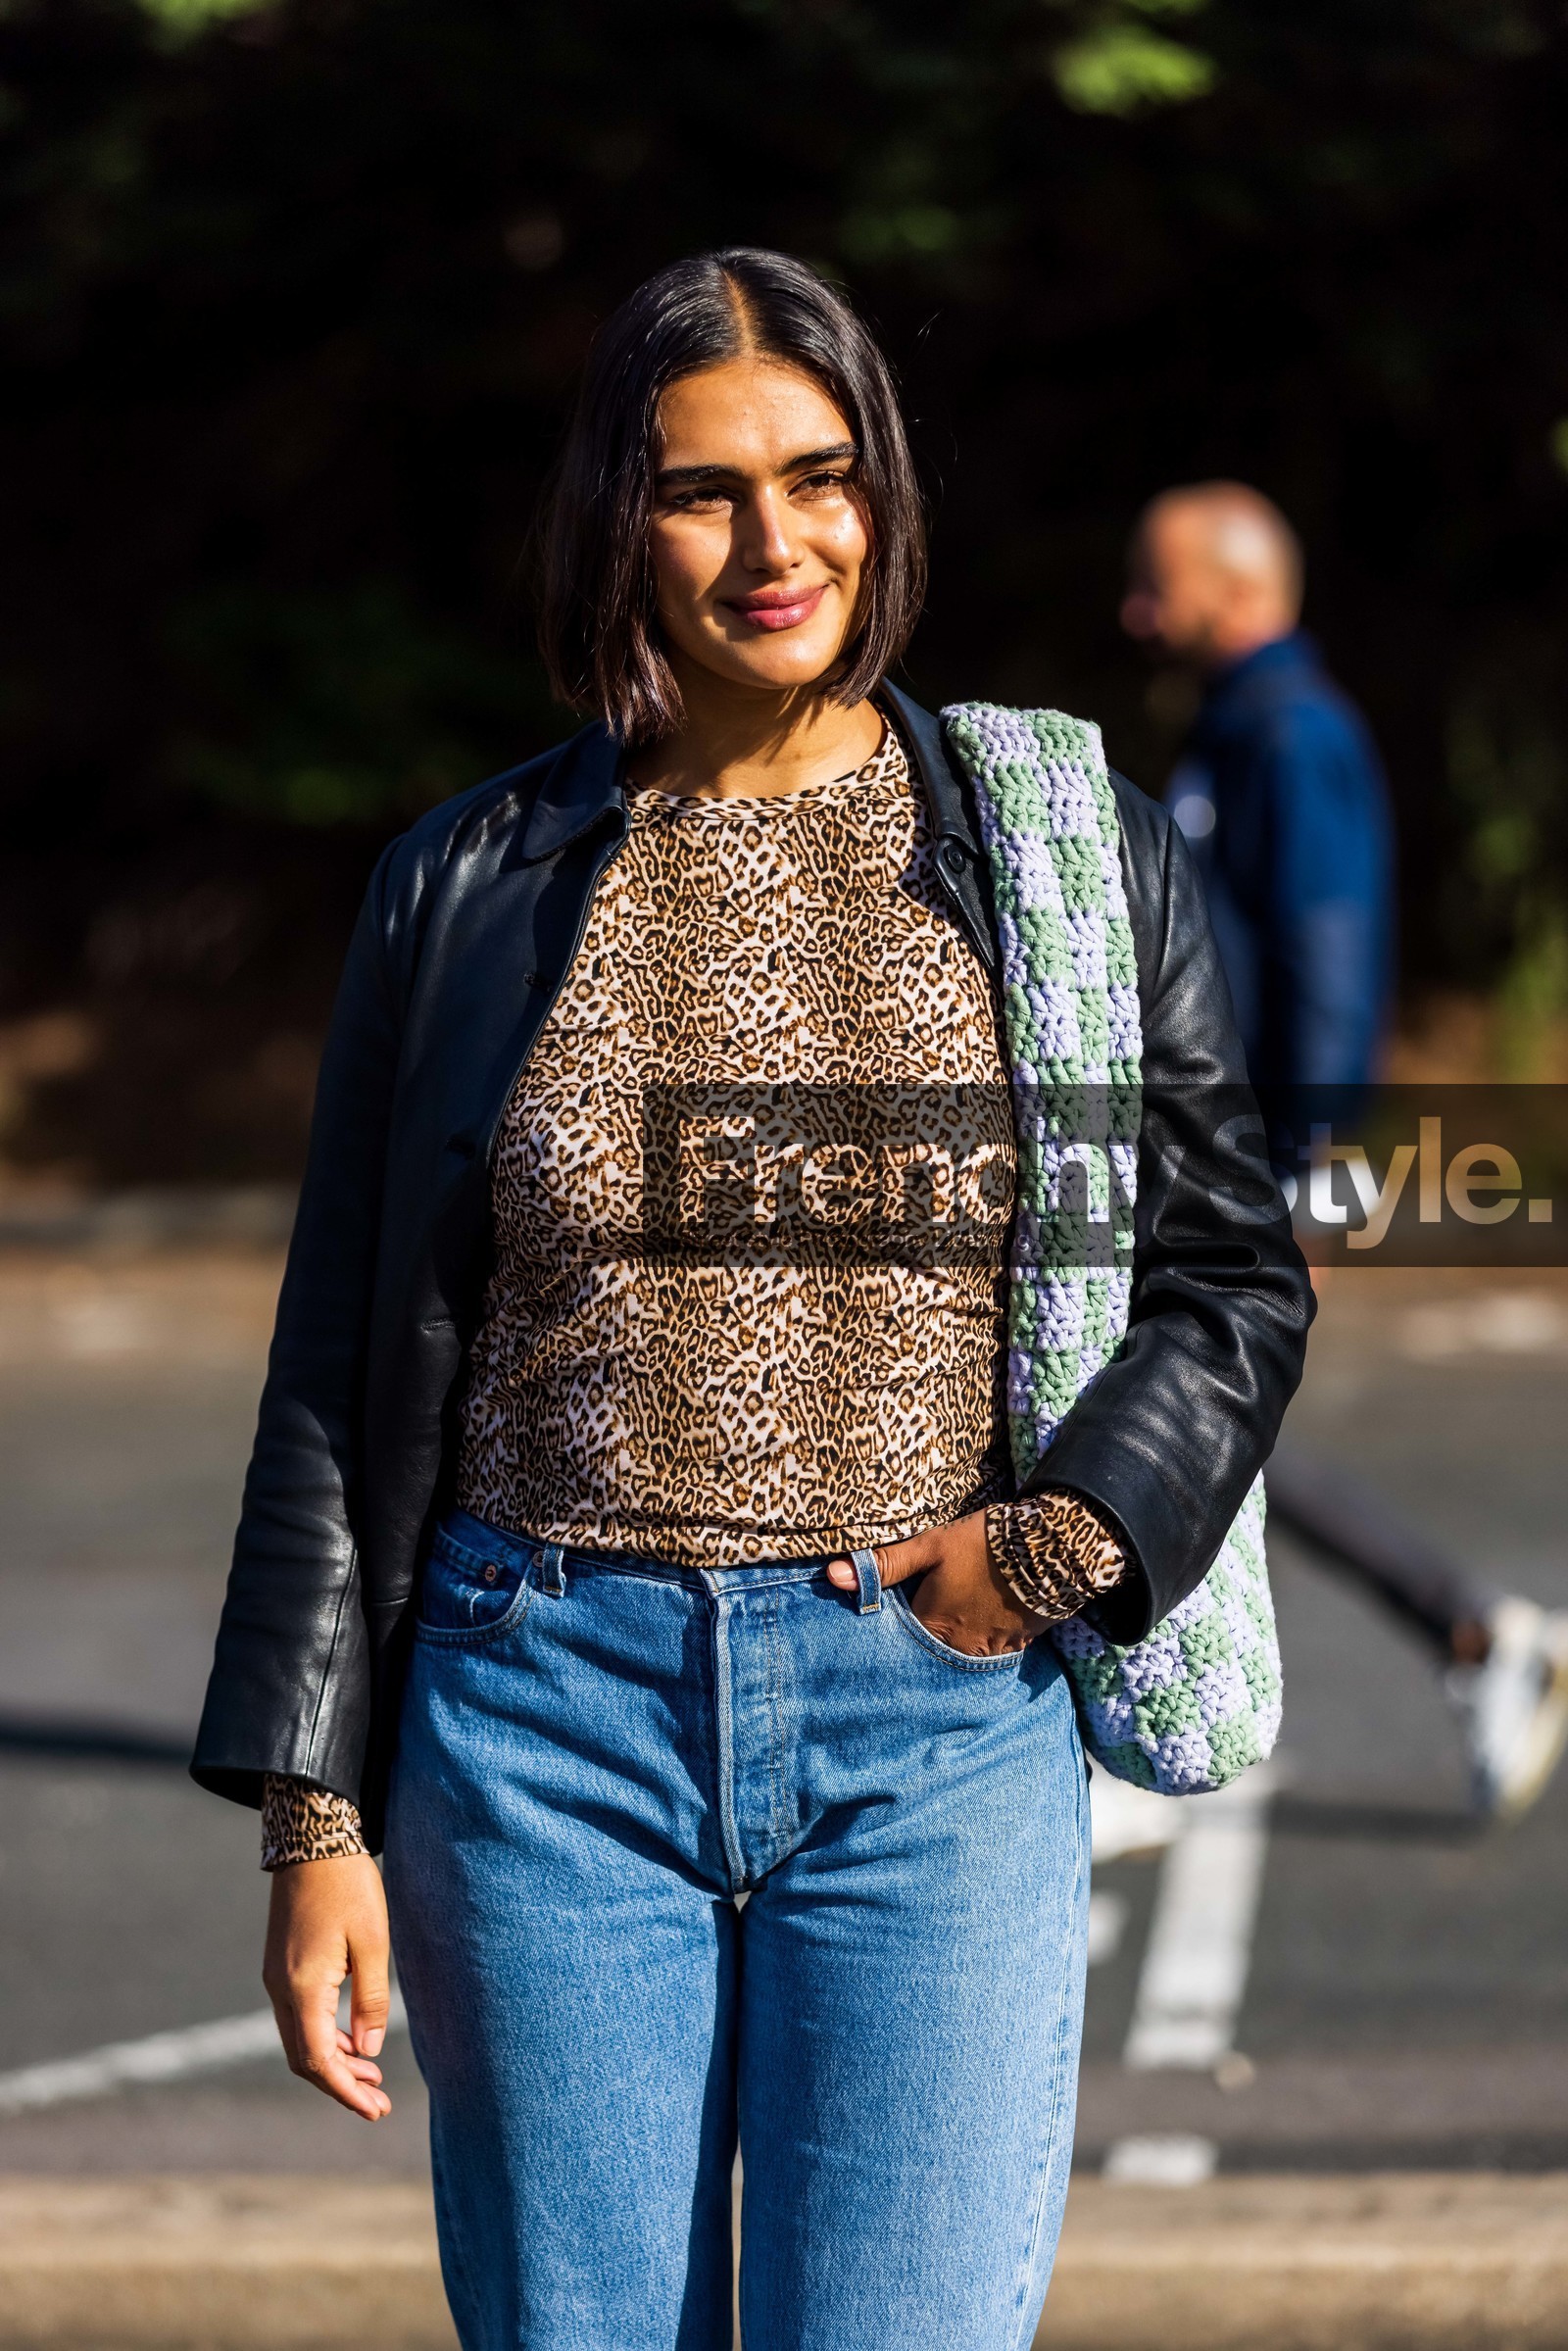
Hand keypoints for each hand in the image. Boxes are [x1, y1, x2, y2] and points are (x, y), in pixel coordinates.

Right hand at [262, 1852, 392, 2119]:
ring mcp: (276, 1977)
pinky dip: (324, 2035)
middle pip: (303, 2058)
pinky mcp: (280, 1966)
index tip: (374, 2110)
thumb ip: (371, 1999)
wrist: (312, 1839)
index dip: (346, 2091)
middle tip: (378, 2100)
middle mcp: (280, 1989)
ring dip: (333, 2060)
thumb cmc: (349, 1886)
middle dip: (340, 2083)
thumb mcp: (373, 1942)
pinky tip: (352, 2036)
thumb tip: (367, 2050)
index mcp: (303, 1987)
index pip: (319, 2060)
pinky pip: (298, 2017)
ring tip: (371, 2073)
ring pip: (299, 2039)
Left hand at [827, 1507, 1051, 1656]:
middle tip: (931, 1614)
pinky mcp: (1018, 1644)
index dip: (894, 1628)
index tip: (893, 1618)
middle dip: (925, 1640)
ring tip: (957, 1617)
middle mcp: (959, 1649)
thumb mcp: (929, 1546)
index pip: (900, 1640)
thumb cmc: (984, 1544)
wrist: (1052, 1549)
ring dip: (956, 1640)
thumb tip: (832, 1576)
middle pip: (931, 1651)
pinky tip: (985, 1618)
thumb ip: (883, 1564)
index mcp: (932, 1626)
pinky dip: (984, 1637)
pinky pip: (992, 1650)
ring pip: (962, 1653)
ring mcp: (991, 1650)